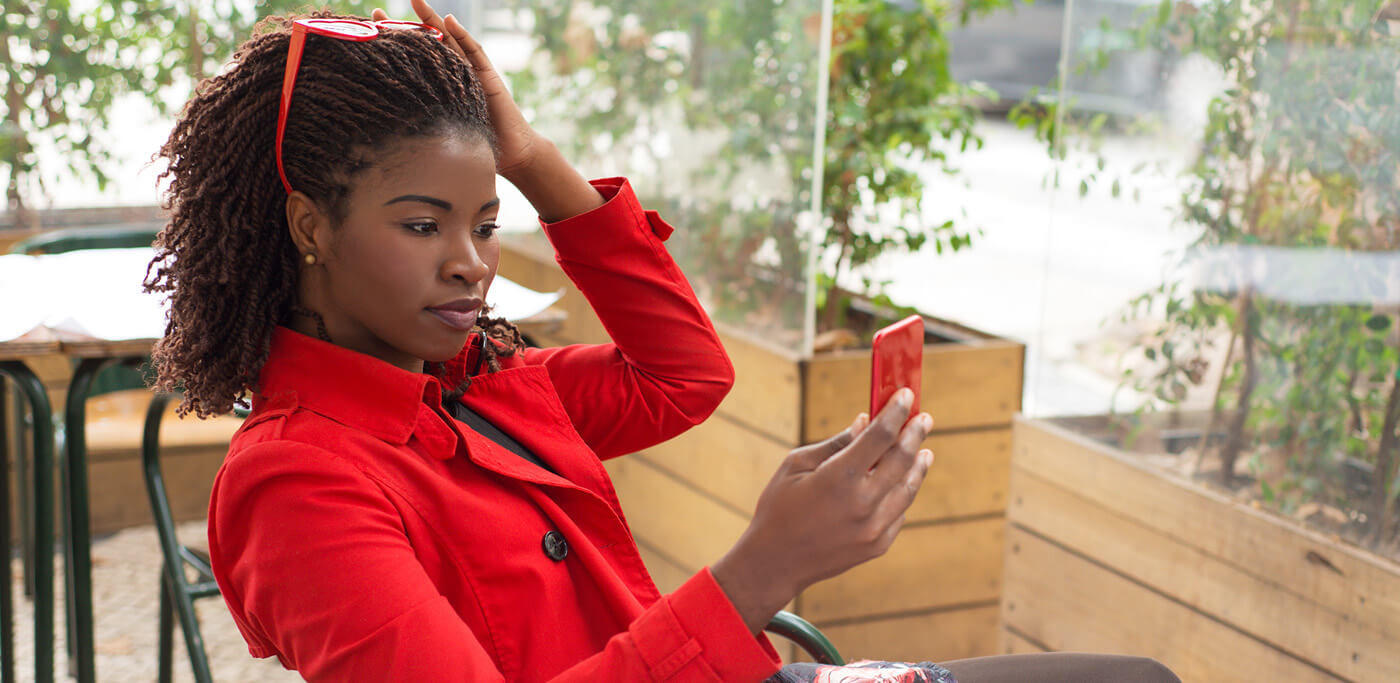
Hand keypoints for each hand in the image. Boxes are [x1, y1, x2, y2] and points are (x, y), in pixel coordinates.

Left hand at [375, 1, 542, 176]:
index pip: (414, 62)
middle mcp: (454, 76)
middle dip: (404, 27)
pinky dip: (463, 36)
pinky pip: (475, 52)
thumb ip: (420, 131)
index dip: (394, 49)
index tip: (369, 36)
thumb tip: (384, 138)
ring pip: (449, 41)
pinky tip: (450, 21)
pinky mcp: (488, 77)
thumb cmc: (477, 150)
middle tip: (378, 12)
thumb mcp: (439, 137)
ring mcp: (472, 74)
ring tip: (416, 2)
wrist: (511, 155)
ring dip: (433, 20)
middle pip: (427, 45)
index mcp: (440, 89)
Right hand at [711, 389, 934, 632]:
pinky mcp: (877, 546)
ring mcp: (873, 528)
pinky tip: (903, 482)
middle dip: (915, 434)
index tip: (906, 395)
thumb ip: (836, 443)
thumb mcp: (797, 465)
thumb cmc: (779, 507)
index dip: (896, 412)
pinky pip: (899, 513)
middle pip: (902, 459)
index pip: (880, 435)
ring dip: (917, 465)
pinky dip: (903, 492)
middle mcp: (863, 503)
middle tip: (924, 419)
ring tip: (924, 450)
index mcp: (840, 477)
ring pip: (908, 489)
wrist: (774, 562)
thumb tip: (865, 422)